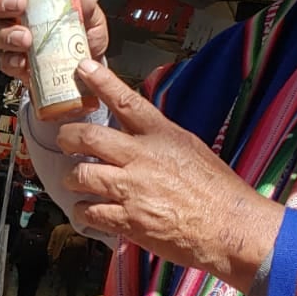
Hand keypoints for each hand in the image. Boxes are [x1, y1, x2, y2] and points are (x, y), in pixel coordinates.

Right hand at [0, 0, 109, 85]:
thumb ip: (86, 5)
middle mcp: (16, 16)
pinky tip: (23, 61)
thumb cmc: (83, 36)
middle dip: (2, 1)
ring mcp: (12, 40)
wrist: (87, 67)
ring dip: (8, 34)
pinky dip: (11, 60)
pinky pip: (4, 61)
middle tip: (20, 4)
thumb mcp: (90, 16)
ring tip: (26, 38)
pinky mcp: (14, 63)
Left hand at [58, 59, 283, 292]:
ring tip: (77, 181)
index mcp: (162, 136)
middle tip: (64, 140)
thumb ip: (161, 138)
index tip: (84, 67)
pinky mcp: (128, 220)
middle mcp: (143, 158)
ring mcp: (132, 189)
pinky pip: (89, 211)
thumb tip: (137, 131)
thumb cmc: (218, 191)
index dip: (102, 82)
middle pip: (89, 137)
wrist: (232, 228)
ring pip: (81, 174)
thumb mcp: (192, 149)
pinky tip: (88, 210)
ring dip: (72, 178)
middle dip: (68, 137)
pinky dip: (83, 211)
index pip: (126, 102)